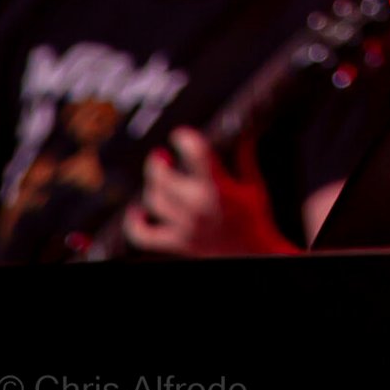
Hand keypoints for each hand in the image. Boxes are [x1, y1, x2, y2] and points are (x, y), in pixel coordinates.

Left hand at [122, 128, 294, 257]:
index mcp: (217, 188)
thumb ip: (245, 158)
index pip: (195, 153)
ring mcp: (184, 227)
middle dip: (158, 162)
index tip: (180, 135)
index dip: (184, 139)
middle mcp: (196, 206)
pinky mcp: (176, 244)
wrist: (252, 255)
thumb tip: (245, 133)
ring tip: (156, 178)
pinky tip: (136, 212)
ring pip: (154, 201)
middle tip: (160, 155)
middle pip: (164, 178)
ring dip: (151, 186)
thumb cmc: (255, 222)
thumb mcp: (254, 186)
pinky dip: (134, 224)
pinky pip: (144, 235)